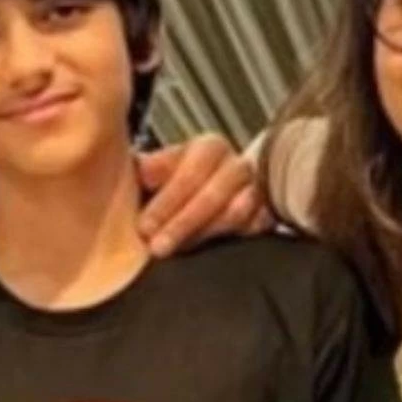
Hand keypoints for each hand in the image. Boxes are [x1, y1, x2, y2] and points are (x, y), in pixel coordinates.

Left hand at [135, 133, 273, 257]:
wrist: (208, 191)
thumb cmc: (175, 180)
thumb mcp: (156, 168)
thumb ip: (145, 168)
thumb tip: (134, 168)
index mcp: (209, 147)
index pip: (189, 174)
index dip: (165, 203)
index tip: (144, 227)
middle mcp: (236, 165)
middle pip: (212, 195)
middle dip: (181, 224)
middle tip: (156, 247)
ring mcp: (256, 190)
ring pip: (235, 213)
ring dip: (203, 235)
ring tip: (177, 252)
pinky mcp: (267, 214)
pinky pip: (256, 227)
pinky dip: (232, 239)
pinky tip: (208, 254)